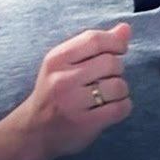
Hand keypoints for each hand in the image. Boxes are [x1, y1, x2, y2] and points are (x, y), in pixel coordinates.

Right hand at [12, 23, 132, 159]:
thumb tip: (126, 28)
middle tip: (106, 78)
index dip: (115, 42)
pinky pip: (121, 108)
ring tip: (108, 95)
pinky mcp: (84, 123)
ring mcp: (72, 103)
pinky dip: (123, 106)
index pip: (95, 39)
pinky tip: (112, 107)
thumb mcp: (66, 64)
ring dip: (121, 90)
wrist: (33, 131)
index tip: (120, 50)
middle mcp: (62, 79)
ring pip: (118, 85)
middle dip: (117, 69)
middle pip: (111, 62)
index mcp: (56, 59)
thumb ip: (94, 45)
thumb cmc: (55, 91)